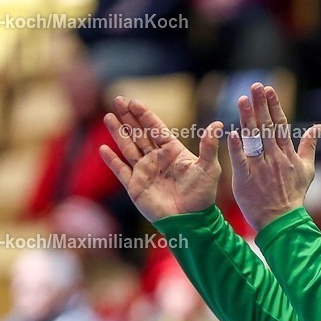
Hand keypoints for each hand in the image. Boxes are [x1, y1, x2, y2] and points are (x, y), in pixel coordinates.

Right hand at [100, 96, 222, 221]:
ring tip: (108, 117)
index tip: (133, 101)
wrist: (191, 220)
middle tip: (117, 100)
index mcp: (172, 151)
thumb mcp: (209, 168)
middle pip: (139, 133)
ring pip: (128, 147)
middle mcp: (156, 159)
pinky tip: (103, 149)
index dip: (144, 115)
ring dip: (118, 132)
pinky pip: (121, 170)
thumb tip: (218, 124)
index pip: (155, 128)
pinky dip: (112, 160)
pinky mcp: (135, 186)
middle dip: (128, 117)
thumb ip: (209, 146)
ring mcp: (144, 171)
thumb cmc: (202, 195)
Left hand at [228, 83, 320, 230]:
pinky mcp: (245, 179)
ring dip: (247, 118)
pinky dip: (236, 147)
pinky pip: (240, 160)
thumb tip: (318, 127)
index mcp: (287, 154)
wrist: (282, 221)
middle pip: (266, 126)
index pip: (280, 124)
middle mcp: (274, 157)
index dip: (274, 105)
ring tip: (242, 99)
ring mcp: (260, 168)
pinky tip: (231, 132)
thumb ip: (309, 146)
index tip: (269, 88)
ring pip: (253, 139)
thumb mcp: (307, 170)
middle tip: (255, 86)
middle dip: (260, 104)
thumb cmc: (293, 196)